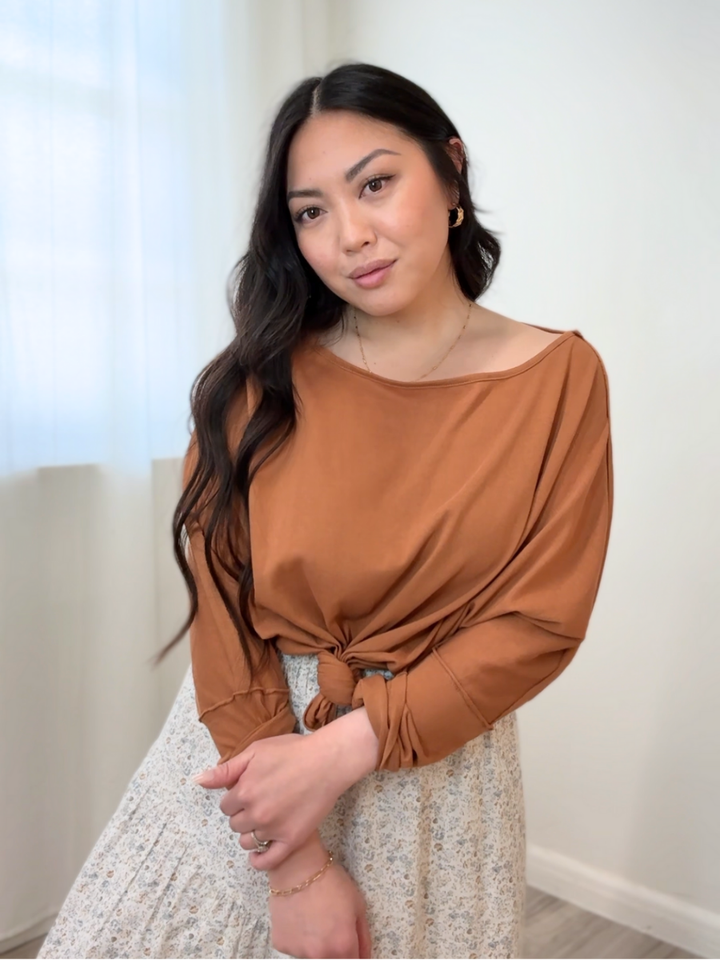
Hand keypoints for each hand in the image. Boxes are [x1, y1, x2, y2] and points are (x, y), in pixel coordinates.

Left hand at [192, 708, 378, 869]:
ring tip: (266, 820)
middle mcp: (256, 812)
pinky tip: (260, 853)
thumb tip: (198, 780)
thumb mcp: (256, 751)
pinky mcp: (292, 839)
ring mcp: (273, 828)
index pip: (226, 805)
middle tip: (261, 802)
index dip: (236, 798)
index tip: (249, 791)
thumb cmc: (293, 751)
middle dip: (243, 814)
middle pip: (235, 824)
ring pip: (248, 841)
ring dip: (252, 833)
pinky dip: (259, 861)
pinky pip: (267, 860)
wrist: (328, 760)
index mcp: (244, 790)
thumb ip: (226, 769)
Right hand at [268, 831, 371, 959]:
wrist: (298, 867)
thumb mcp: (358, 905)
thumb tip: (364, 957)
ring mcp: (298, 952)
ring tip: (313, 918)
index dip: (353, 953)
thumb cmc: (331, 882)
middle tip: (331, 927)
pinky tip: (299, 917)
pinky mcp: (281, 945)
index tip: (349, 943)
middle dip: (335, 949)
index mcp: (342, 947)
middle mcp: (320, 955)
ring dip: (316, 945)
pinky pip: (295, 947)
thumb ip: (363, 937)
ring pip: (312, 955)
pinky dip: (299, 938)